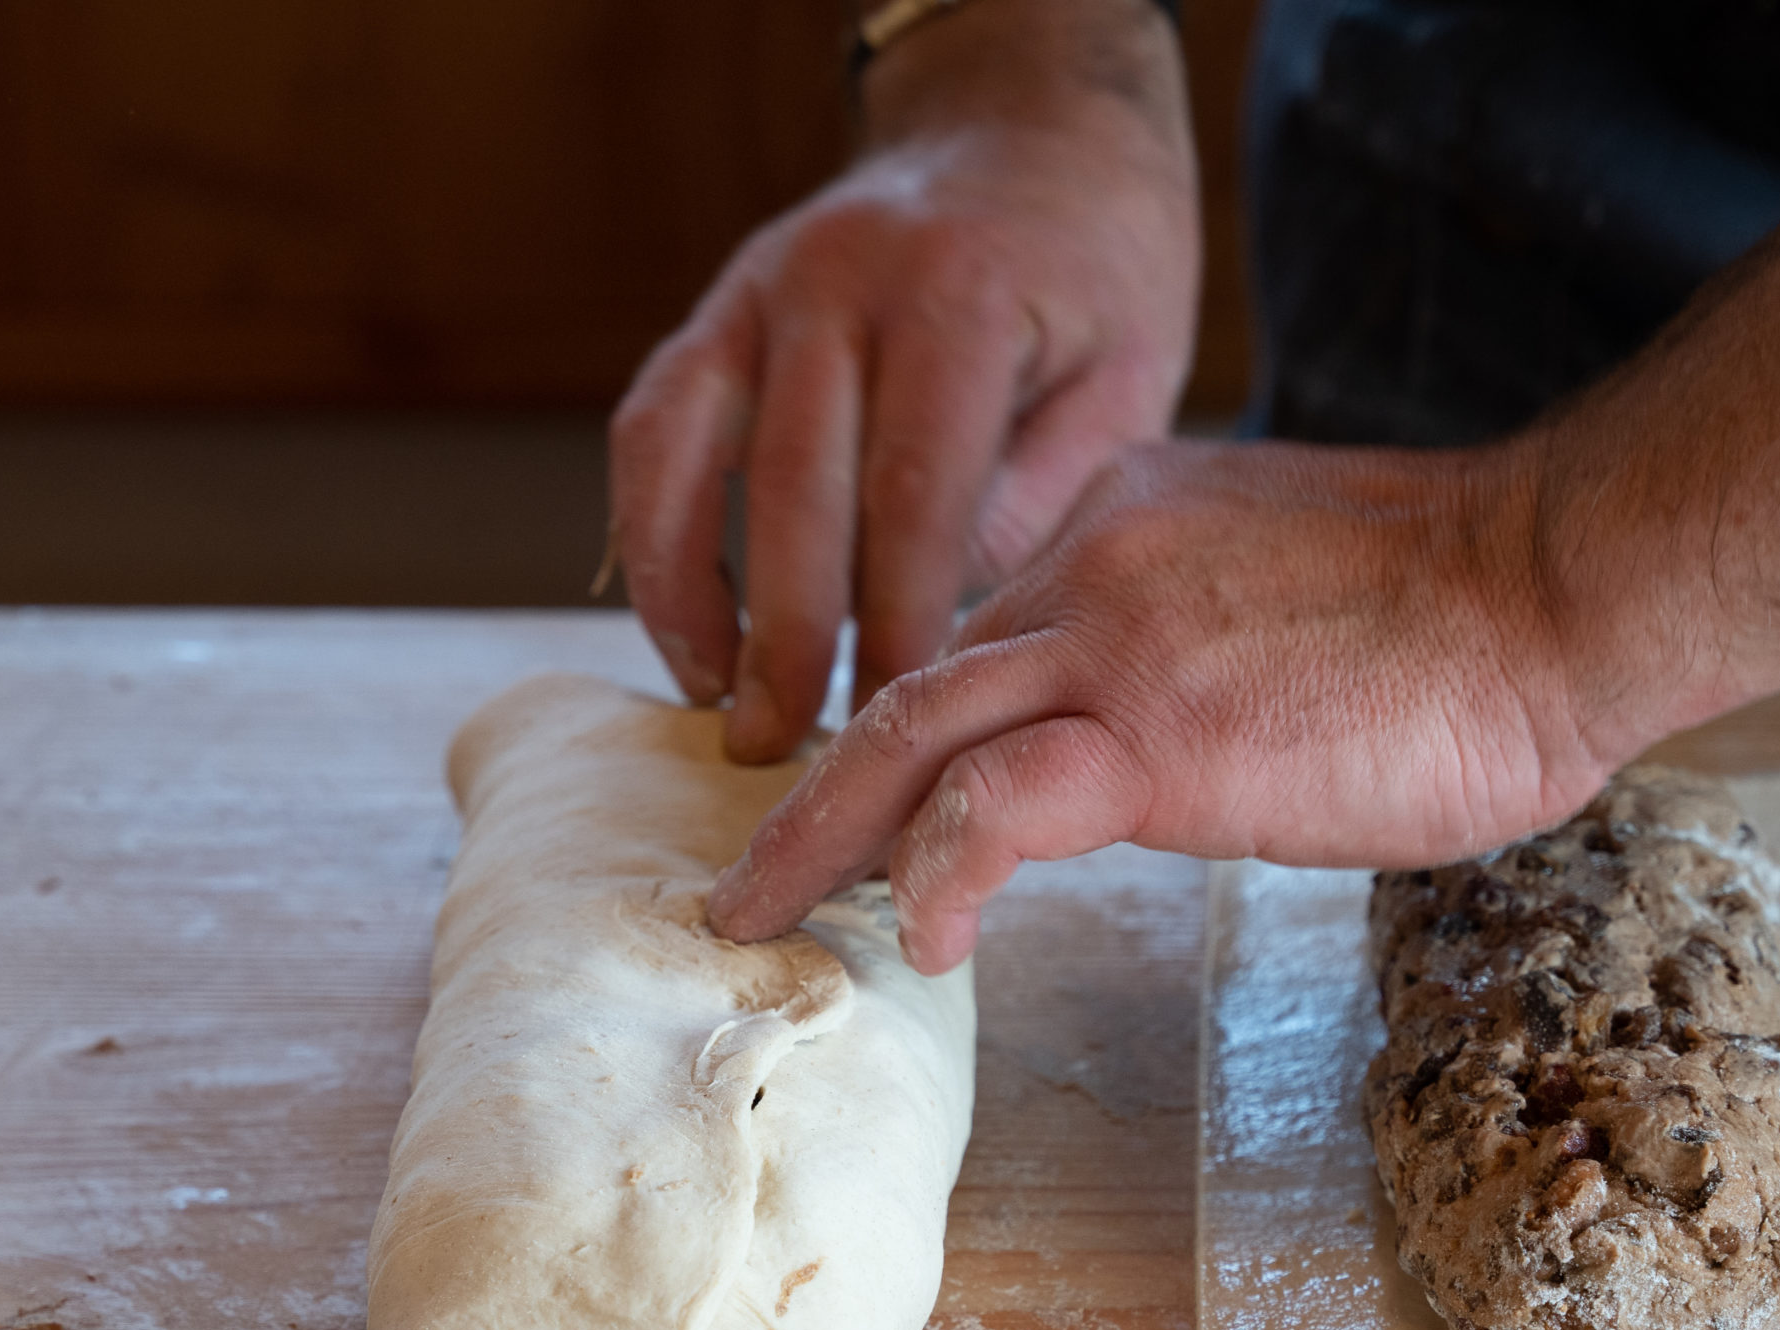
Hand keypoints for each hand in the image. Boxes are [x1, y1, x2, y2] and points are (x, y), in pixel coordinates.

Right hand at [609, 0, 1199, 762]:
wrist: (1026, 130)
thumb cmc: (1093, 274)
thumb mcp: (1129, 371)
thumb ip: (1046, 489)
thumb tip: (954, 630)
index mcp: (959, 296)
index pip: (912, 490)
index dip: (897, 621)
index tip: (897, 720)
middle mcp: (840, 280)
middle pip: (792, 487)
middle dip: (786, 634)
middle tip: (785, 748)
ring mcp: (759, 286)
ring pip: (687, 455)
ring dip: (688, 593)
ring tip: (714, 703)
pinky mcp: (715, 309)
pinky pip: (652, 428)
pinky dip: (650, 532)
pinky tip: (682, 629)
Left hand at [702, 438, 1678, 971]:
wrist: (1554, 587)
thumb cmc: (1468, 620)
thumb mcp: (1291, 600)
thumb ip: (1197, 643)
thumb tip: (1179, 732)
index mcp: (1121, 525)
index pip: (979, 638)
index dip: (911, 738)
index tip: (874, 817)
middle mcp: (1089, 561)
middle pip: (908, 682)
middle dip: (811, 789)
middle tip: (749, 877)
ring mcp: (1110, 639)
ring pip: (907, 733)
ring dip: (818, 836)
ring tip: (763, 919)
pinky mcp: (1151, 729)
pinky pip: (991, 805)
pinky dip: (935, 873)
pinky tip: (928, 942)